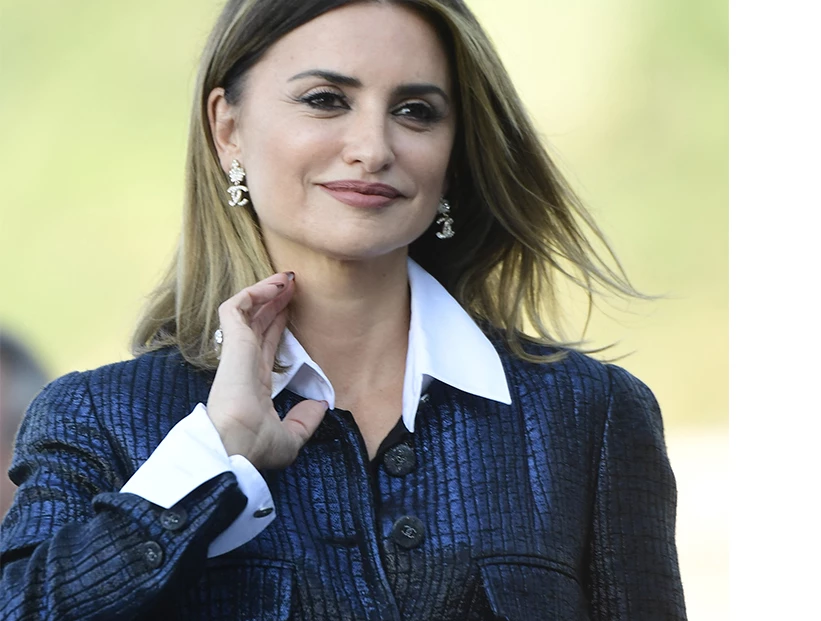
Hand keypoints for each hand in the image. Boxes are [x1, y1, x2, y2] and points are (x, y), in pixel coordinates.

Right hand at [206, 272, 326, 469]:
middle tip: (293, 284)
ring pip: (247, 310)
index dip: (278, 324)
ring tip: (287, 277)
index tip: (292, 308)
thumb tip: (321, 404)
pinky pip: (237, 307)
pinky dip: (254, 292)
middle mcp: (243, 364)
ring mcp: (236, 352)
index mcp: (253, 384)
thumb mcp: (290, 438)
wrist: (236, 446)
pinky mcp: (232, 343)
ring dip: (266, 291)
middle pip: (258, 323)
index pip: (265, 345)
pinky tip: (276, 285)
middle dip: (274, 302)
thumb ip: (305, 420)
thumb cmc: (256, 447)